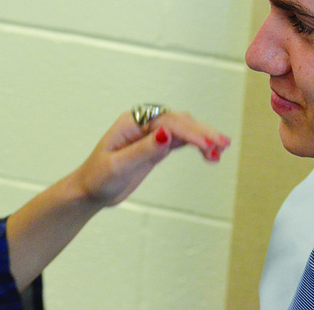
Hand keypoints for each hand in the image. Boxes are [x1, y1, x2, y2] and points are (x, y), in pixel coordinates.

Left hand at [71, 110, 229, 206]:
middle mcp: (143, 123)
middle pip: (179, 121)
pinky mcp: (156, 147)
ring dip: (202, 138)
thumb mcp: (118, 166)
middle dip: (202, 132)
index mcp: (132, 122)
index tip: (207, 145)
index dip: (189, 132)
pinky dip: (196, 145)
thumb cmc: (98, 177)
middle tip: (223, 144)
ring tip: (220, 150)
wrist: (90, 191)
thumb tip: (166, 134)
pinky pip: (180, 141)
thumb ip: (143, 150)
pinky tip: (209, 153)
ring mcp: (151, 134)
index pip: (167, 122)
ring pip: (183, 129)